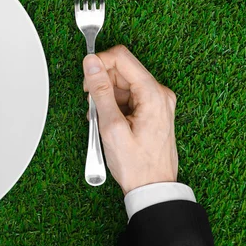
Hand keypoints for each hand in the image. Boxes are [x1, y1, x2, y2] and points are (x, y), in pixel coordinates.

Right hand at [82, 45, 177, 195]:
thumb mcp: (111, 126)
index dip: (99, 64)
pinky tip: (109, 123)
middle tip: (92, 107)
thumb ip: (100, 91)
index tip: (86, 81)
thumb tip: (91, 63)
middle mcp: (159, 93)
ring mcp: (157, 102)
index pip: (122, 57)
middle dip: (101, 84)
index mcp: (153, 93)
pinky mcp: (153, 110)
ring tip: (101, 121)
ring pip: (123, 84)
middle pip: (122, 70)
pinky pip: (129, 97)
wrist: (153, 188)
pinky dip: (114, 105)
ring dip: (106, 97)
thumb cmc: (136, 165)